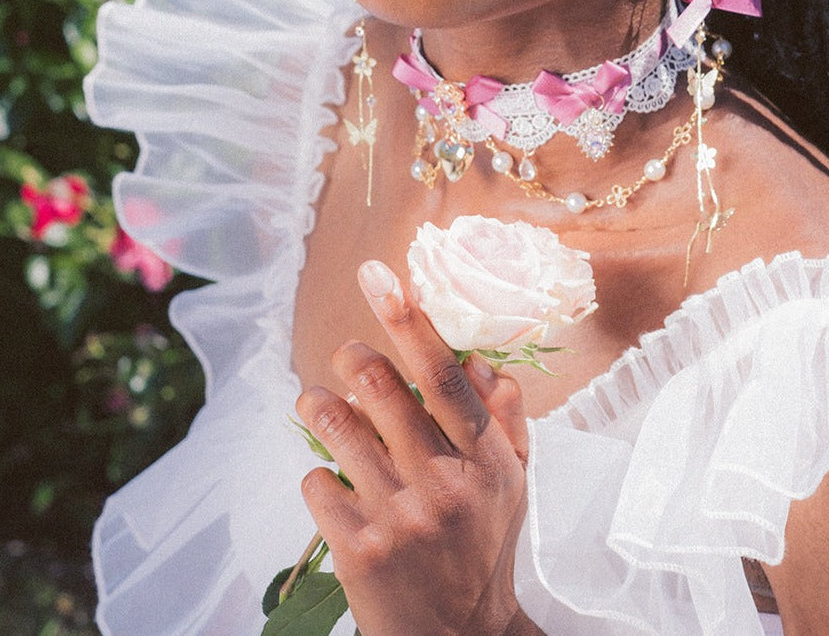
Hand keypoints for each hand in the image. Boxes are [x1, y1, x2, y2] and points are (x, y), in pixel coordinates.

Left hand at [296, 260, 539, 635]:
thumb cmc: (482, 550)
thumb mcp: (512, 486)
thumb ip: (506, 420)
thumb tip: (487, 361)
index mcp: (488, 460)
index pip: (444, 373)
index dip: (410, 319)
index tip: (382, 277)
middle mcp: (446, 485)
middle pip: (380, 389)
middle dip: (352, 358)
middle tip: (346, 354)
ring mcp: (400, 519)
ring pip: (337, 428)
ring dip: (320, 405)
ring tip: (318, 402)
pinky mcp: (358, 552)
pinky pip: (316, 482)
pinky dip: (317, 474)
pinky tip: (334, 486)